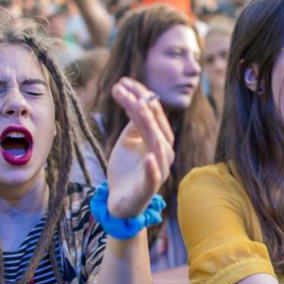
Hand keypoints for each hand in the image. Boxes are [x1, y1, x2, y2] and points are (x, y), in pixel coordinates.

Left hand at [105, 78, 175, 219]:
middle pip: (157, 126)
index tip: (123, 81)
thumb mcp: (128, 141)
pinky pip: (154, 176)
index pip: (154, 113)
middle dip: (142, 105)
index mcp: (158, 140)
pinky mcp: (149, 188)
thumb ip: (135, 123)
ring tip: (138, 108)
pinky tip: (148, 156)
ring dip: (149, 126)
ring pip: (158, 146)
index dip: (141, 96)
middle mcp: (163, 153)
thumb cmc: (126, 170)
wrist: (120, 202)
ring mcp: (158, 171)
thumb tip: (135, 99)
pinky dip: (153, 167)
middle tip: (125, 89)